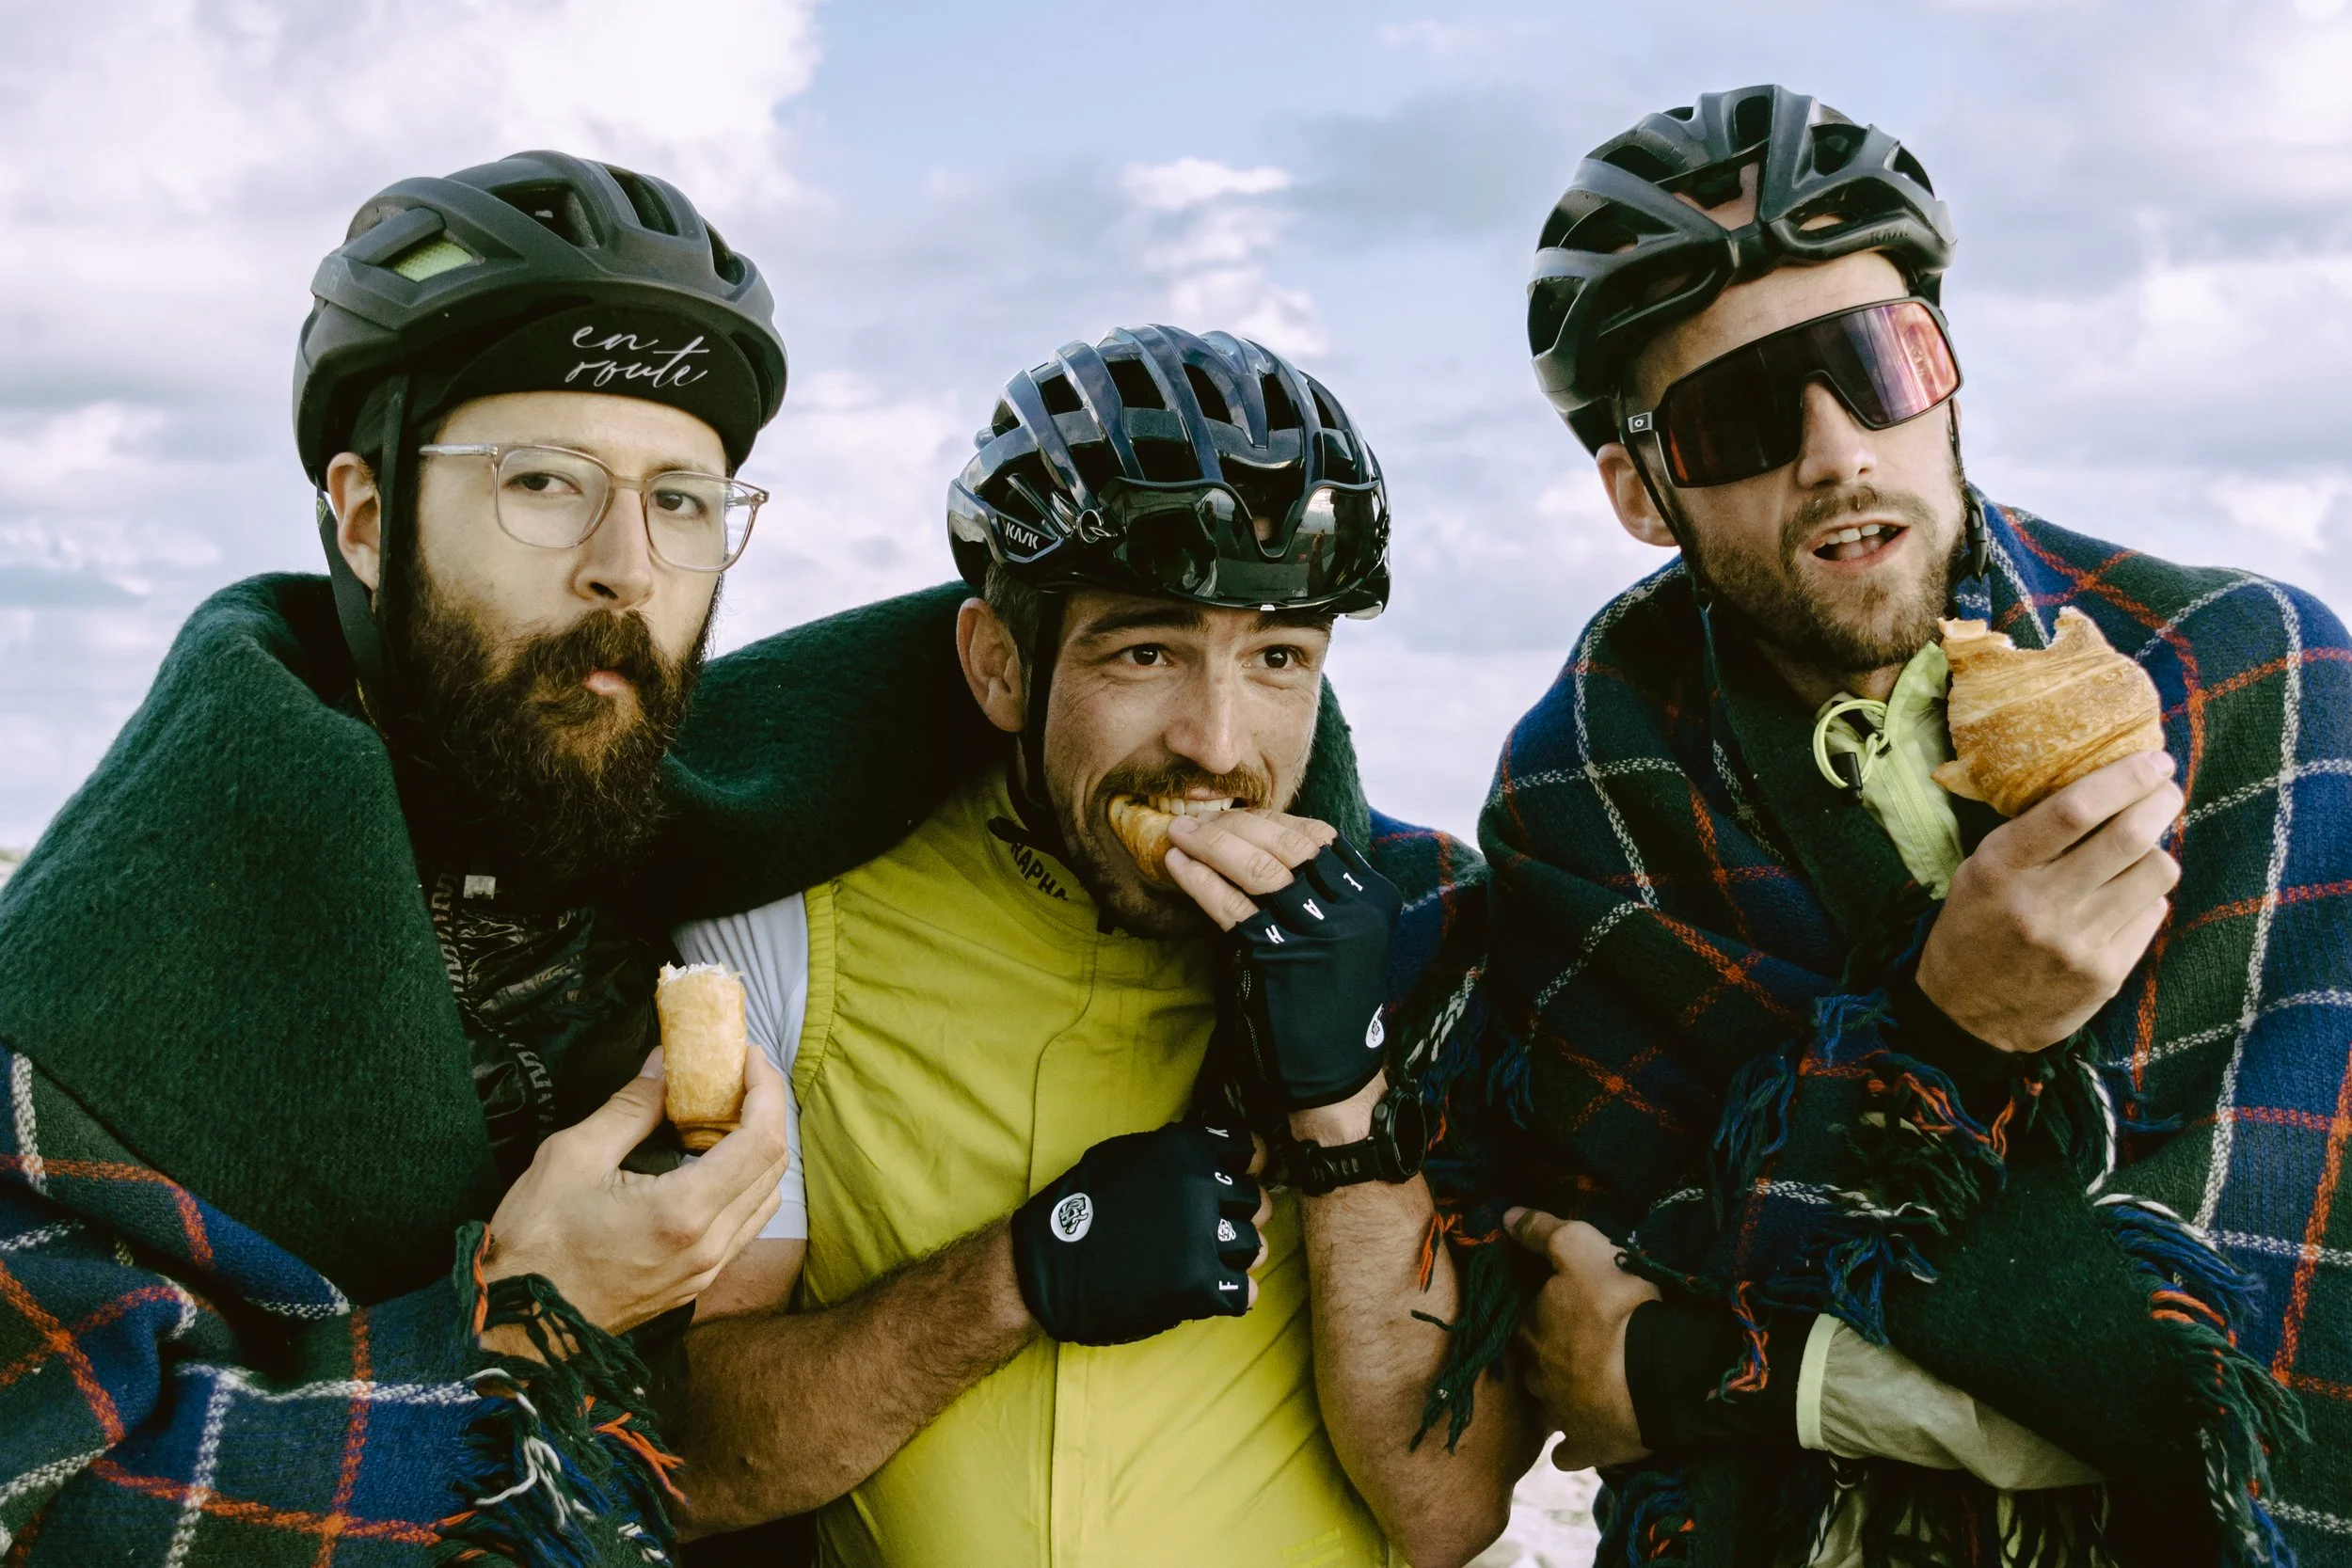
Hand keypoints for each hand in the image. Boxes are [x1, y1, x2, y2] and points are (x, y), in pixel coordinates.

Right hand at [481, 1045, 790, 1338]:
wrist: (516, 1325)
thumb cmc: (535, 1242)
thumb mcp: (572, 1156)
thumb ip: (630, 1107)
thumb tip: (665, 1066)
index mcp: (685, 1212)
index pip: (761, 1141)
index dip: (766, 1090)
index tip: (750, 1057)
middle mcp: (709, 1247)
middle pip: (773, 1168)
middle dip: (766, 1113)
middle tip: (738, 1078)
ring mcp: (705, 1272)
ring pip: (764, 1200)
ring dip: (758, 1152)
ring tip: (725, 1116)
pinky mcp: (694, 1285)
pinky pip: (742, 1227)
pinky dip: (742, 1186)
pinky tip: (709, 1164)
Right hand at [1011, 1123, 1271, 1344]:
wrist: (1043, 1266)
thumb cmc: (1081, 1207)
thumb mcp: (1127, 1155)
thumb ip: (1177, 1154)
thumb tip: (1223, 1155)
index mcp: (1185, 1148)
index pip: (1250, 1150)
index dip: (1244, 1170)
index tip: (1230, 1185)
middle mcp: (1200, 1185)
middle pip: (1255, 1202)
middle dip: (1237, 1217)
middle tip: (1207, 1233)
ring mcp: (1202, 1237)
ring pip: (1253, 1247)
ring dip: (1232, 1258)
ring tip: (1200, 1264)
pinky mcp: (1198, 1286)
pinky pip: (1244, 1292)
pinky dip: (1229, 1296)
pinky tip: (1202, 1292)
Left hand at [1172, 814, 1403, 1111]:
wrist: (1332, 1070)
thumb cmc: (1329, 997)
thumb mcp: (1346, 934)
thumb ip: (1320, 889)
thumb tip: (1261, 837)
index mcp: (1375, 897)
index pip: (1319, 835)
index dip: (1272, 819)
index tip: (1237, 815)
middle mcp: (1353, 911)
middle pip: (1288, 842)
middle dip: (1237, 823)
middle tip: (1199, 818)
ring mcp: (1316, 934)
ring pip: (1259, 867)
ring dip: (1212, 842)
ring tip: (1180, 833)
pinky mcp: (1276, 958)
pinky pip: (1230, 905)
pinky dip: (1200, 880)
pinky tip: (1177, 867)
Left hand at [1507, 1208, 1657, 1472]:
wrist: (1656, 1373)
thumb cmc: (1618, 1305)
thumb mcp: (1580, 1247)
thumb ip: (1541, 1230)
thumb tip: (1505, 1216)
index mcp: (1531, 1331)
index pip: (1528, 1319)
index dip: (1546, 1313)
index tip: (1567, 1310)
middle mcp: (1537, 1377)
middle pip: (1537, 1364)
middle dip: (1550, 1358)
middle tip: (1579, 1349)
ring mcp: (1562, 1416)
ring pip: (1551, 1406)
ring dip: (1561, 1398)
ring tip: (1583, 1390)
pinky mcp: (1590, 1447)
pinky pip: (1572, 1453)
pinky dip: (1573, 1448)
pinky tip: (1578, 1444)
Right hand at [1919, 749, 2181, 1051]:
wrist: (1967, 1014)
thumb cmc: (1976, 926)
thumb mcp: (1980, 871)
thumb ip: (2033, 835)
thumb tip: (2106, 789)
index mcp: (2001, 867)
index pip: (2075, 809)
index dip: (2124, 778)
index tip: (2153, 760)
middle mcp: (2040, 903)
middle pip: (2129, 837)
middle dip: (2161, 802)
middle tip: (2167, 790)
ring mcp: (2077, 942)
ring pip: (2157, 872)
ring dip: (2157, 851)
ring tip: (2140, 852)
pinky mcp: (2105, 973)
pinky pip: (2153, 913)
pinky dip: (2146, 895)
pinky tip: (2124, 898)